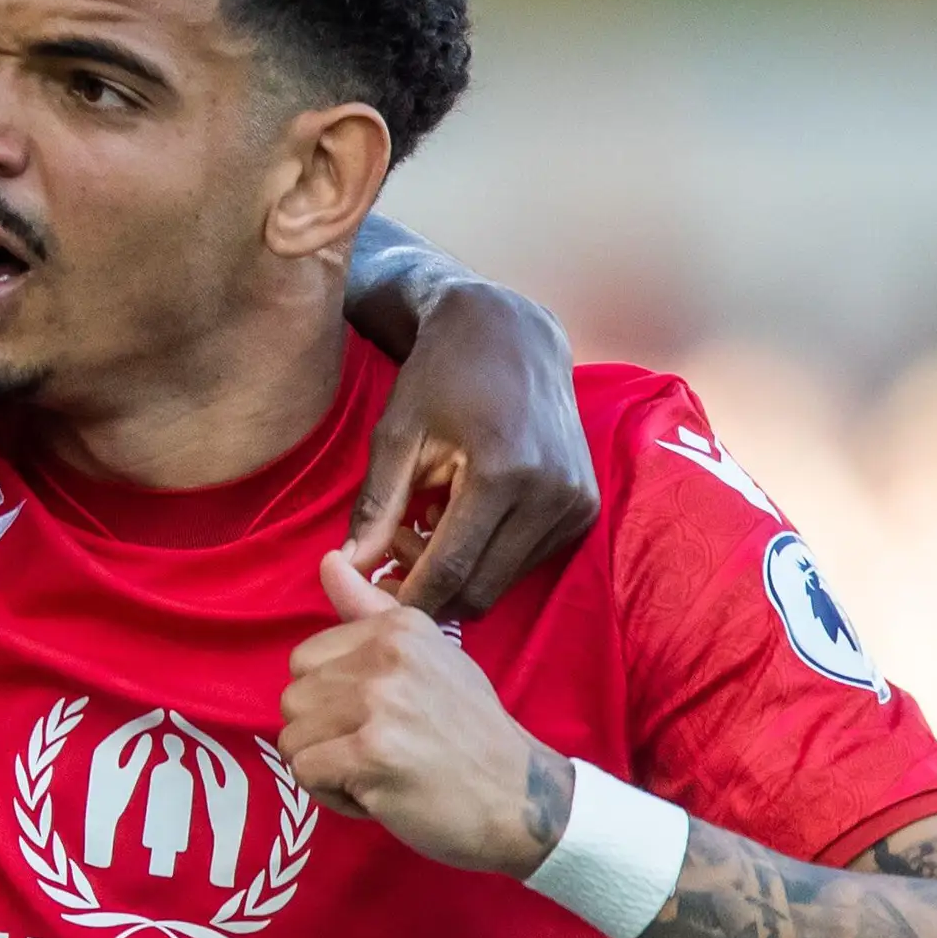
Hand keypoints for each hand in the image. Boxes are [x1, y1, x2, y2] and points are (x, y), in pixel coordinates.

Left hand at [281, 550, 570, 874]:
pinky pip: (304, 772)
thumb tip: (328, 559)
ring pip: (292, 739)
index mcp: (399, 628)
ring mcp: (380, 702)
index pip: (305, 660)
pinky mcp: (372, 752)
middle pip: (293, 700)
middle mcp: (389, 654)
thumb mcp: (429, 657)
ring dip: (327, 768)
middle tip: (382, 751)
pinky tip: (377, 796)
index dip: (330, 702)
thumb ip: (371, 612)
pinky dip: (333, 796)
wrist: (520, 800)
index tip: (380, 720)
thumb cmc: (468, 735)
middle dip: (325, 738)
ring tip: (379, 773)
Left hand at [347, 276, 596, 618]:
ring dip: (460, 574)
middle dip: (431, 589)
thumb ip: (376, 504)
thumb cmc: (442, 375)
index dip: (407, 598)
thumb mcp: (397, 433)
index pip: (450, 570)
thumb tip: (350, 567)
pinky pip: (527, 562)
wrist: (511, 334)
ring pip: (503, 582)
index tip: (371, 604)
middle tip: (398, 548)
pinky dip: (490, 558)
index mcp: (503, 472)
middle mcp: (550, 493)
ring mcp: (575, 503)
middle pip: (480, 589)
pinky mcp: (586, 508)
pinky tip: (465, 518)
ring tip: (428, 523)